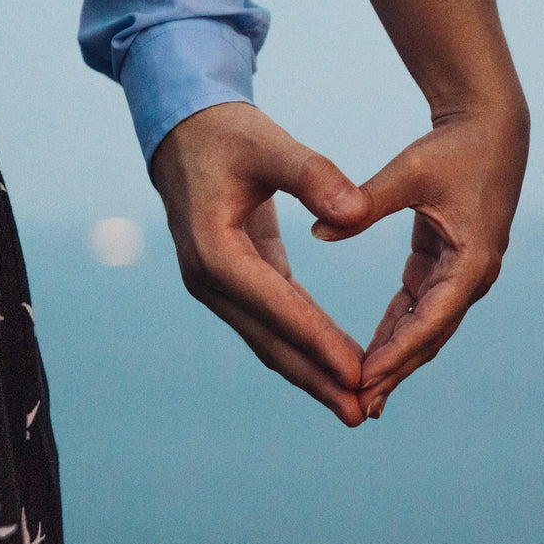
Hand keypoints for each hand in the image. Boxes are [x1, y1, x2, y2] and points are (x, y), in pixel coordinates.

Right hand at [151, 101, 373, 426]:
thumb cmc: (227, 134)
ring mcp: (216, 286)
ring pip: (270, 341)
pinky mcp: (233, 281)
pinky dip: (304, 346)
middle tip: (360, 413)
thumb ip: (313, 174)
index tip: (357, 370)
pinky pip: (273, 323)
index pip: (276, 304)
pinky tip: (335, 366)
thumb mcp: (269, 143)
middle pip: (269, 340)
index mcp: (214, 250)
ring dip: (311, 374)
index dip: (318, 340)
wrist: (184, 131)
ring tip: (353, 406)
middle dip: (316, 378)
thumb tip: (358, 211)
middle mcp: (208, 279)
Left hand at [312, 94, 527, 418]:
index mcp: (472, 261)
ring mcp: (463, 274)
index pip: (429, 321)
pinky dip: (396, 333)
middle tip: (358, 406)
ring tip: (362, 395)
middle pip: (430, 338)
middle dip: (396, 372)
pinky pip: (419, 308)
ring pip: (425, 330)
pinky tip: (370, 358)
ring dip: (396, 361)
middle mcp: (474, 277)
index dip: (396, 353)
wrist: (490, 125)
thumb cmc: (453, 146)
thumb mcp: (408, 173)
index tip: (363, 379)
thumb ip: (365, 202)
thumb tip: (318, 230)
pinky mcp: (448, 265)